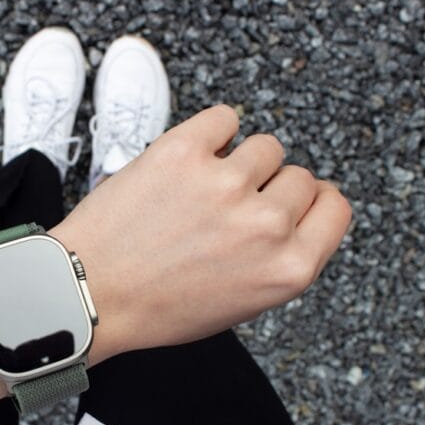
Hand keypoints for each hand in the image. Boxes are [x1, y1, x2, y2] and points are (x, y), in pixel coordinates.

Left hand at [52, 105, 351, 357]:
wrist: (89, 292)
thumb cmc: (157, 306)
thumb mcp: (240, 304)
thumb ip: (277, 259)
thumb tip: (294, 212)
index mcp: (288, 270)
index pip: (335, 208)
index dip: (313, 203)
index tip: (294, 201)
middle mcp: (266, 226)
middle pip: (299, 178)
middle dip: (269, 189)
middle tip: (226, 210)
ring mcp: (227, 184)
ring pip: (265, 147)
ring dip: (239, 162)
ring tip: (199, 189)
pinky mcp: (185, 151)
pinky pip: (224, 118)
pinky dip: (211, 133)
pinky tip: (189, 160)